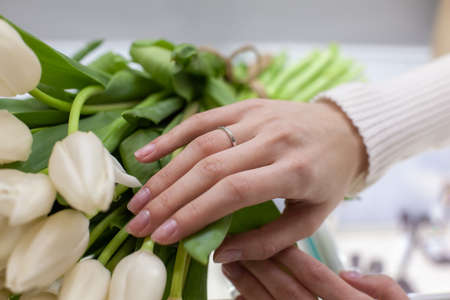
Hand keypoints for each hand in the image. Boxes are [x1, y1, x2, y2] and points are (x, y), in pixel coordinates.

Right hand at [126, 99, 367, 261]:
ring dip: (165, 174)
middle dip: (168, 199)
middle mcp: (273, 139)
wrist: (343, 130)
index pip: (234, 192)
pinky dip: (172, 137)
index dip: (195, 214)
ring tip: (138, 200)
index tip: (164, 237)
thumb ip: (269, 240)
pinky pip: (203, 119)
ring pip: (201, 144)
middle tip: (138, 223)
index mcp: (295, 170)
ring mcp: (257, 118)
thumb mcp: (312, 218)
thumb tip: (220, 252)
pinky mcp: (245, 106)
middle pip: (210, 168)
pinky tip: (146, 155)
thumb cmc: (327, 178)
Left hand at [223, 246, 408, 299]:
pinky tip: (237, 295)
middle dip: (262, 265)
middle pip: (288, 290)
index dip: (293, 257)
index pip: (317, 278)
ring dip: (248, 284)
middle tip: (239, 244)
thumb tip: (348, 274)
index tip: (275, 240)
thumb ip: (382, 289)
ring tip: (231, 263)